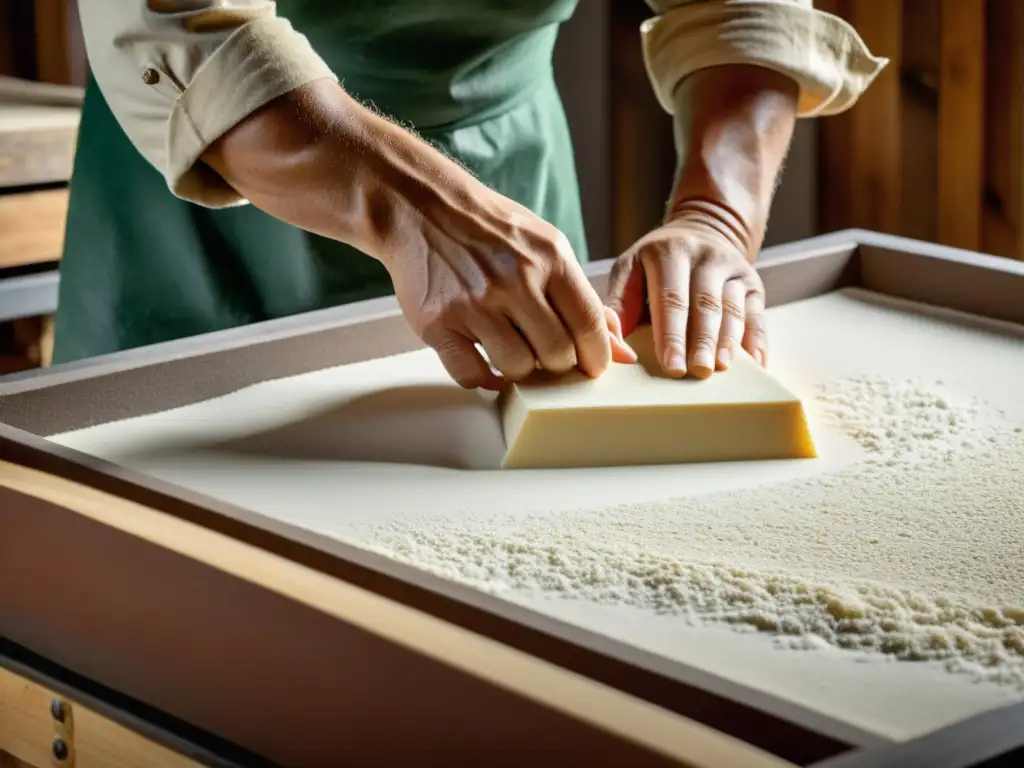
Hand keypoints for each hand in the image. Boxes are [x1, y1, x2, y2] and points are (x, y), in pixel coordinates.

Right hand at [387, 184, 635, 389]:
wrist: (420, 206)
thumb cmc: (490, 229)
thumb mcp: (546, 247)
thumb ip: (582, 297)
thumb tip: (618, 347)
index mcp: (550, 258)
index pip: (589, 324)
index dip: (597, 356)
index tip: (592, 367)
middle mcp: (514, 280)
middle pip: (556, 354)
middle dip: (556, 363)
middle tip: (546, 354)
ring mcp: (474, 302)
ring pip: (517, 367)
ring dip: (519, 368)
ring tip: (511, 348)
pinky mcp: (439, 322)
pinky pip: (471, 374)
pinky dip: (482, 377)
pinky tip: (484, 361)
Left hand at [605, 216, 766, 378]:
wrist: (701, 231)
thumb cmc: (655, 264)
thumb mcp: (630, 270)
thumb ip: (618, 306)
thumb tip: (617, 349)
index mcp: (669, 252)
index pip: (671, 298)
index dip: (672, 334)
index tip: (671, 366)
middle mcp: (705, 256)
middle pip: (705, 304)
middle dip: (702, 341)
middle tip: (698, 371)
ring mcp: (733, 269)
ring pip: (733, 309)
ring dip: (728, 341)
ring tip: (720, 368)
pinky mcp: (753, 283)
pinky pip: (757, 314)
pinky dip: (757, 341)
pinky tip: (755, 364)